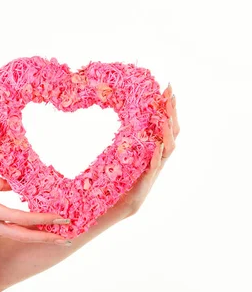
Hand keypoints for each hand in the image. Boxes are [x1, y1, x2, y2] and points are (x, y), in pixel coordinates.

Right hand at [0, 177, 70, 243]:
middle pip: (25, 236)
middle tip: (66, 236)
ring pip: (19, 236)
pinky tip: (31, 227)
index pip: (22, 218)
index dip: (42, 219)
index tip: (59, 218)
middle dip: (47, 237)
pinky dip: (24, 232)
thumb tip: (15, 182)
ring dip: (37, 235)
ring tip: (54, 233)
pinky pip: (10, 233)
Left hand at [111, 83, 179, 217]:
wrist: (118, 204)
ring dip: (167, 133)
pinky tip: (157, 146)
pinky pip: (154, 167)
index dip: (168, 107)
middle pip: (172, 133)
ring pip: (168, 149)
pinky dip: (156, 156)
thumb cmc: (120, 178)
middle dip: (172, 113)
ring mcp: (154, 169)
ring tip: (165, 118)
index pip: (165, 124)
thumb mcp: (124, 153)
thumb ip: (127, 137)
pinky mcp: (147, 180)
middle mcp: (158, 158)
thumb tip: (119, 116)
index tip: (167, 88)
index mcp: (153, 149)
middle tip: (170, 95)